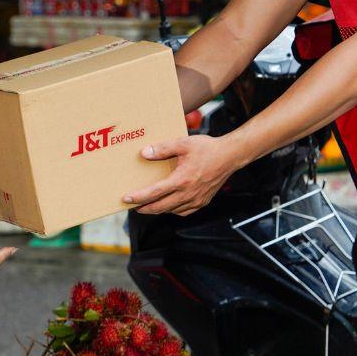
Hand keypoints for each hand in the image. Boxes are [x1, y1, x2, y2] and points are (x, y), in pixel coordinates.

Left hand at [125, 133, 243, 214]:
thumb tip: (145, 153)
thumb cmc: (208, 149)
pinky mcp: (203, 202)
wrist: (230, 156)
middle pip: (160, 206)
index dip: (138, 197)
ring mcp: (196, 200)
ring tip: (148, 205)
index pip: (154, 193)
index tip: (126, 199)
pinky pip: (184, 211)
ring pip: (172, 210)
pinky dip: (173, 210)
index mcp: (182, 180)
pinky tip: (168, 205)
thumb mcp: (183, 144)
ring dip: (158, 209)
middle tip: (133, 206)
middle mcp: (189, 194)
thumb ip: (163, 149)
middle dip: (144, 208)